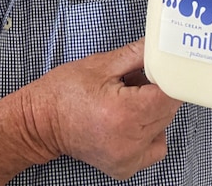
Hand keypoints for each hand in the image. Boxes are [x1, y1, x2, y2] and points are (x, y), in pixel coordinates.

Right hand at [22, 39, 180, 179]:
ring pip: (163, 126)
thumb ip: (137, 54)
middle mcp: (130, 139)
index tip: (164, 68)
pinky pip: (155, 147)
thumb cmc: (63, 93)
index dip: (170, 77)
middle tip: (135, 80)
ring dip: (153, 110)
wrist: (40, 122)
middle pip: (168, 110)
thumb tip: (160, 45)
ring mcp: (129, 157)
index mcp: (125, 112)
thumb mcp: (100, 64)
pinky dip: (149, 133)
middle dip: (157, 91)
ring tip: (126, 100)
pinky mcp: (126, 167)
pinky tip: (130, 121)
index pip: (171, 94)